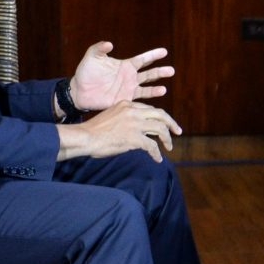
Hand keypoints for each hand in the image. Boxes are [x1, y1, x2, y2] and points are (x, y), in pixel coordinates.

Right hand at [56, 101, 182, 162]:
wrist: (85, 137)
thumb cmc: (94, 130)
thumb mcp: (112, 116)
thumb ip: (126, 118)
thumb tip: (137, 130)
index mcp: (127, 104)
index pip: (150, 109)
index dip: (159, 117)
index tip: (164, 124)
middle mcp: (133, 111)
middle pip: (161, 115)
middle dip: (171, 123)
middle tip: (178, 132)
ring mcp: (135, 124)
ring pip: (160, 129)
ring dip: (167, 139)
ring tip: (169, 147)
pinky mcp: (135, 138)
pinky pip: (152, 146)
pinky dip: (157, 153)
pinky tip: (157, 159)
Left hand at [69, 42, 172, 111]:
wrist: (79, 91)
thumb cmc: (85, 72)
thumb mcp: (92, 57)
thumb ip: (99, 48)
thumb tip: (110, 44)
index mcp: (126, 65)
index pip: (143, 59)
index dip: (153, 55)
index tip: (164, 51)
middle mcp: (131, 77)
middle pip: (150, 74)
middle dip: (160, 72)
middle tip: (171, 71)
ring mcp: (129, 89)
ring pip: (148, 88)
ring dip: (156, 88)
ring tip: (164, 89)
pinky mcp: (125, 100)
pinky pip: (139, 100)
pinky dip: (147, 101)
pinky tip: (151, 102)